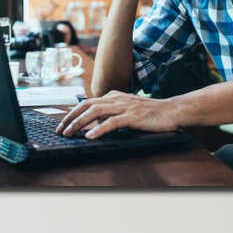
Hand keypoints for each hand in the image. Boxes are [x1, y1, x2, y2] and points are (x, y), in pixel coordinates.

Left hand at [55, 91, 185, 139]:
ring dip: (79, 123)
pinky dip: (99, 129)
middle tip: (60, 130)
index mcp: (114, 96)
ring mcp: (124, 106)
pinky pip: (112, 122)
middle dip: (70, 117)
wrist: (172, 110)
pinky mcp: (132, 116)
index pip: (87, 102)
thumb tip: (94, 122)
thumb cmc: (150, 112)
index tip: (62, 124)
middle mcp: (116, 98)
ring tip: (70, 133)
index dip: (73, 113)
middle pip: (87, 105)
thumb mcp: (127, 108)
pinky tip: (90, 136)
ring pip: (95, 112)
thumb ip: (112, 112)